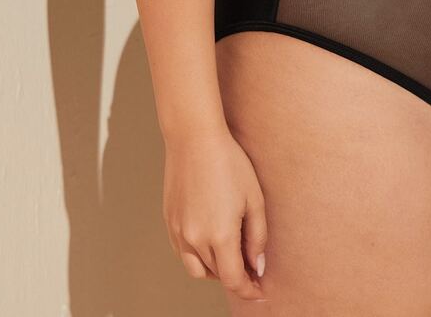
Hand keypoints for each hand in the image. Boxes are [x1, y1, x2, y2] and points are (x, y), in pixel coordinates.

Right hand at [162, 124, 268, 301]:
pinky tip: (211, 242)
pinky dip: (198, 257)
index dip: (249, 290)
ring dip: (216, 270)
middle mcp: (195, 240)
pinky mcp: (170, 222)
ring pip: (197, 269)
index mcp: (219, 236)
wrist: (194, 139)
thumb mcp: (254, 198)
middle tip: (252, 267)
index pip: (234, 279)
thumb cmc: (229, 163)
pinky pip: (183, 253)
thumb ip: (257, 237)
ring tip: (232, 255)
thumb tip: (258, 266)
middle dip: (236, 276)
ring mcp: (179, 232)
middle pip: (217, 275)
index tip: (260, 291)